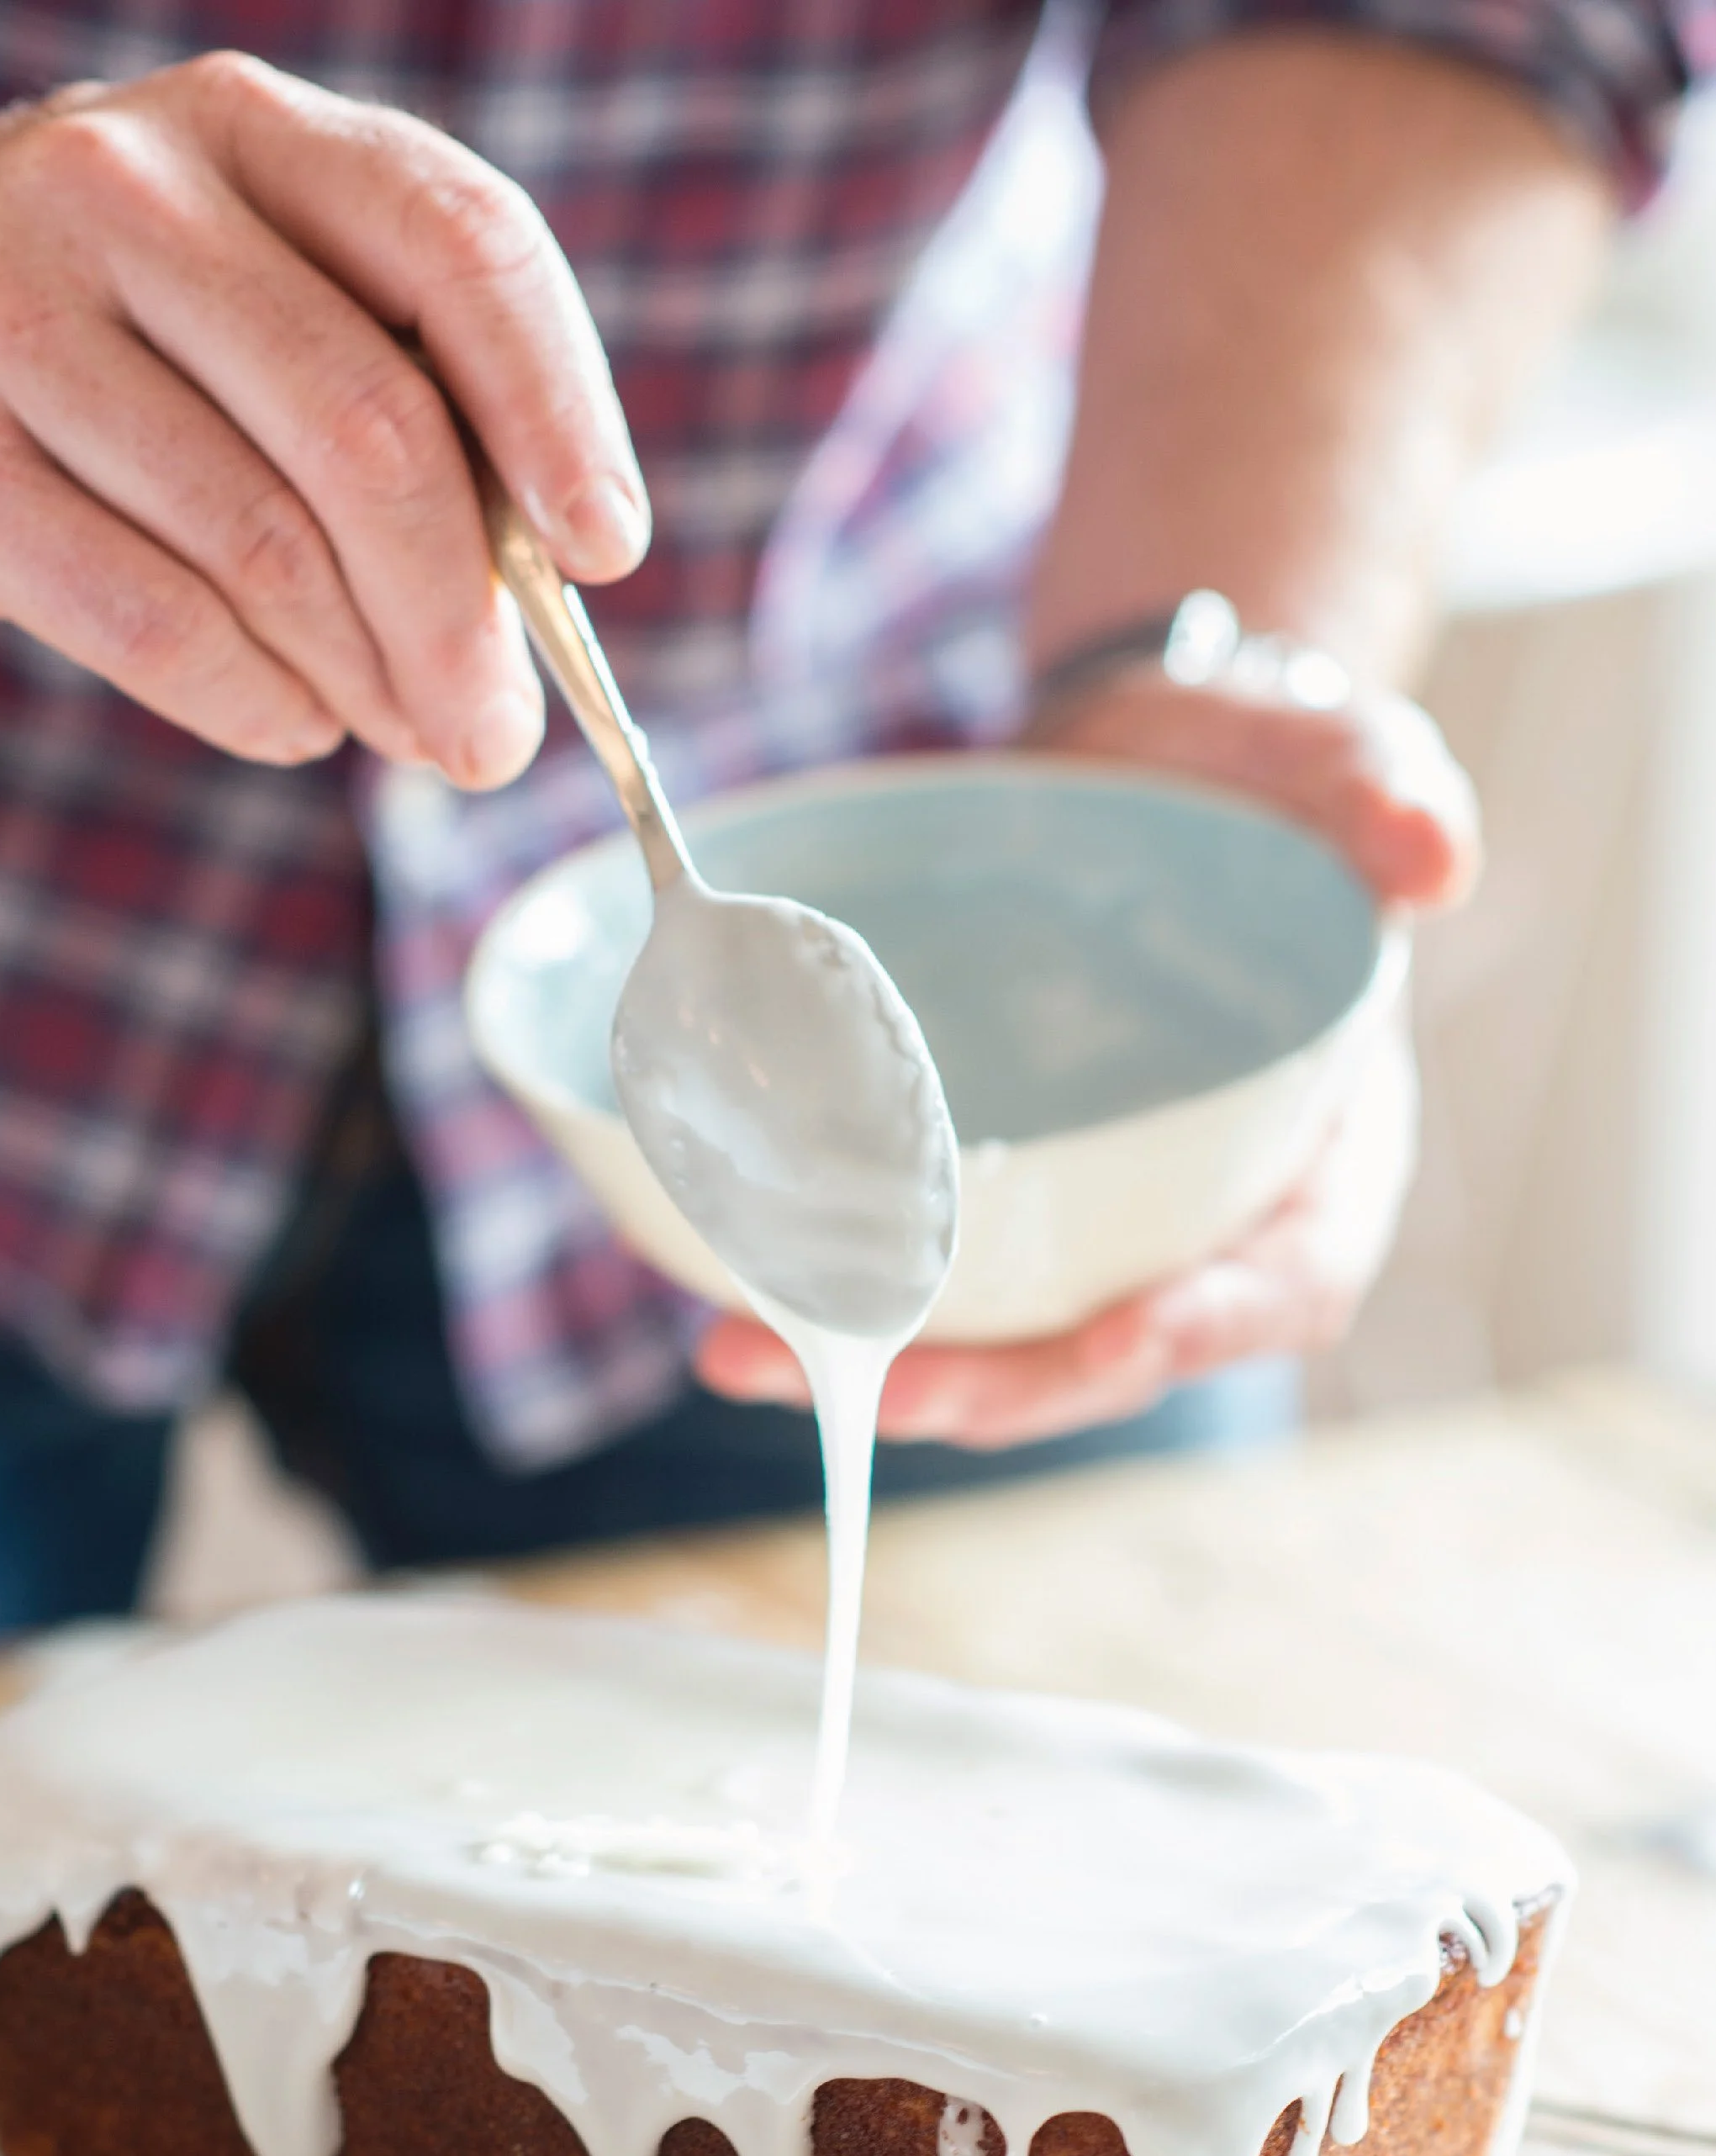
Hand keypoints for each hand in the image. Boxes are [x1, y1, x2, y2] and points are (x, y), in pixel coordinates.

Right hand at [0, 46, 646, 776]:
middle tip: (500, 735)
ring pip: (268, 546)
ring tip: (408, 738)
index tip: (612, 553)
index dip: (562, 411)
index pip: (462, 245)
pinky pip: (159, 622)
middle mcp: (133, 190)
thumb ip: (379, 396)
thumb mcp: (227, 295)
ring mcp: (19, 314)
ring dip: (370, 681)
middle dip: (464, 616)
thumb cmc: (68, 338)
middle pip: (372, 429)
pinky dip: (257, 703)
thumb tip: (536, 605)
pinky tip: (292, 724)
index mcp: (251, 131)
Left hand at [694, 664, 1474, 1445]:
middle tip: (877, 1392)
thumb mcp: (1342, 767)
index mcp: (1319, 1158)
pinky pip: (921, 1269)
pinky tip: (725, 1292)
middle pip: (1107, 1348)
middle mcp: (1200, 1218)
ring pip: (993, 1335)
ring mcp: (1089, 1216)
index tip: (1116, 1339)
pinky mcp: (997, 1190)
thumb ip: (1389, 797)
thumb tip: (1431, 853)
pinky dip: (828, 1292)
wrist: (1150, 762)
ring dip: (871, 1366)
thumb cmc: (1265, 781)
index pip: (1281, 1283)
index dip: (1202, 1327)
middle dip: (996, 1388)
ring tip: (744, 1355)